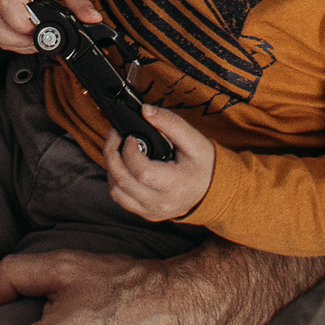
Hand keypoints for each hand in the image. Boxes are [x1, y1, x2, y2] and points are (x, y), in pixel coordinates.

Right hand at [0, 0, 100, 51]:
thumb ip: (79, 0)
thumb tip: (92, 18)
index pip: (8, 8)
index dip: (25, 26)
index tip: (43, 29)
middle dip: (18, 41)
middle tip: (40, 39)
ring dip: (13, 42)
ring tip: (35, 37)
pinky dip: (11, 38)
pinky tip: (28, 34)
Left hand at [104, 106, 213, 220]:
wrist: (213, 190)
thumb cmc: (204, 165)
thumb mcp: (194, 140)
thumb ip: (170, 123)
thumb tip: (145, 110)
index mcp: (177, 184)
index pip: (142, 172)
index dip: (129, 151)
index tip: (129, 136)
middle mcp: (163, 202)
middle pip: (123, 182)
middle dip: (111, 154)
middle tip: (115, 136)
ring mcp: (153, 211)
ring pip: (116, 192)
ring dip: (111, 168)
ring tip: (118, 150)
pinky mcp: (146, 214)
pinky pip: (120, 199)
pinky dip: (116, 181)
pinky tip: (123, 166)